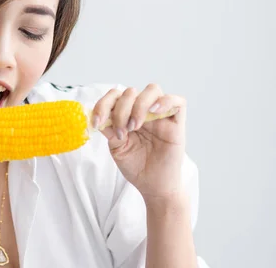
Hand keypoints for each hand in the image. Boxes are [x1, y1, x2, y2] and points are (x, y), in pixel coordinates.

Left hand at [92, 84, 186, 199]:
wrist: (153, 186)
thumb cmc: (136, 166)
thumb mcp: (117, 147)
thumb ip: (110, 129)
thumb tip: (99, 115)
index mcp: (127, 114)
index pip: (115, 96)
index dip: (103, 104)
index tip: (97, 122)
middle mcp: (143, 111)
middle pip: (131, 92)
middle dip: (121, 110)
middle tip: (122, 132)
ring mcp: (160, 115)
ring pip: (152, 90)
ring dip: (139, 105)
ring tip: (135, 126)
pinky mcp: (177, 123)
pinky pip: (178, 101)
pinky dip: (165, 101)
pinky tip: (154, 112)